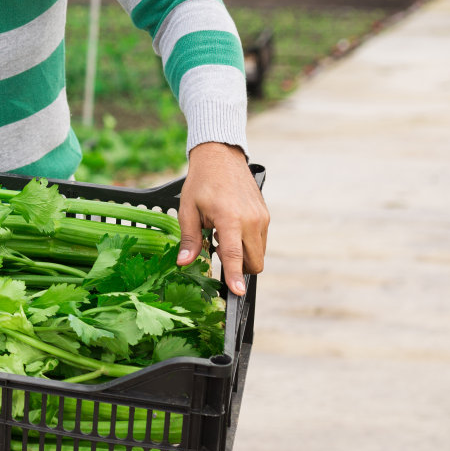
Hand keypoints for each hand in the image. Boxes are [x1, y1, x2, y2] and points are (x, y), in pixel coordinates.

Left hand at [178, 142, 269, 295]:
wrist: (221, 157)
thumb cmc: (201, 182)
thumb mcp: (188, 210)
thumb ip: (189, 239)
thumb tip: (184, 263)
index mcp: (230, 219)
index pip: (234, 255)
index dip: (235, 276)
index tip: (237, 293)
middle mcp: (251, 220)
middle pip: (254, 262)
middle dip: (238, 268)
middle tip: (215, 249)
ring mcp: (262, 218)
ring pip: (258, 253)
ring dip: (242, 255)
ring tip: (219, 235)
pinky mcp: (266, 216)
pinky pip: (260, 241)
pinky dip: (247, 244)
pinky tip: (229, 229)